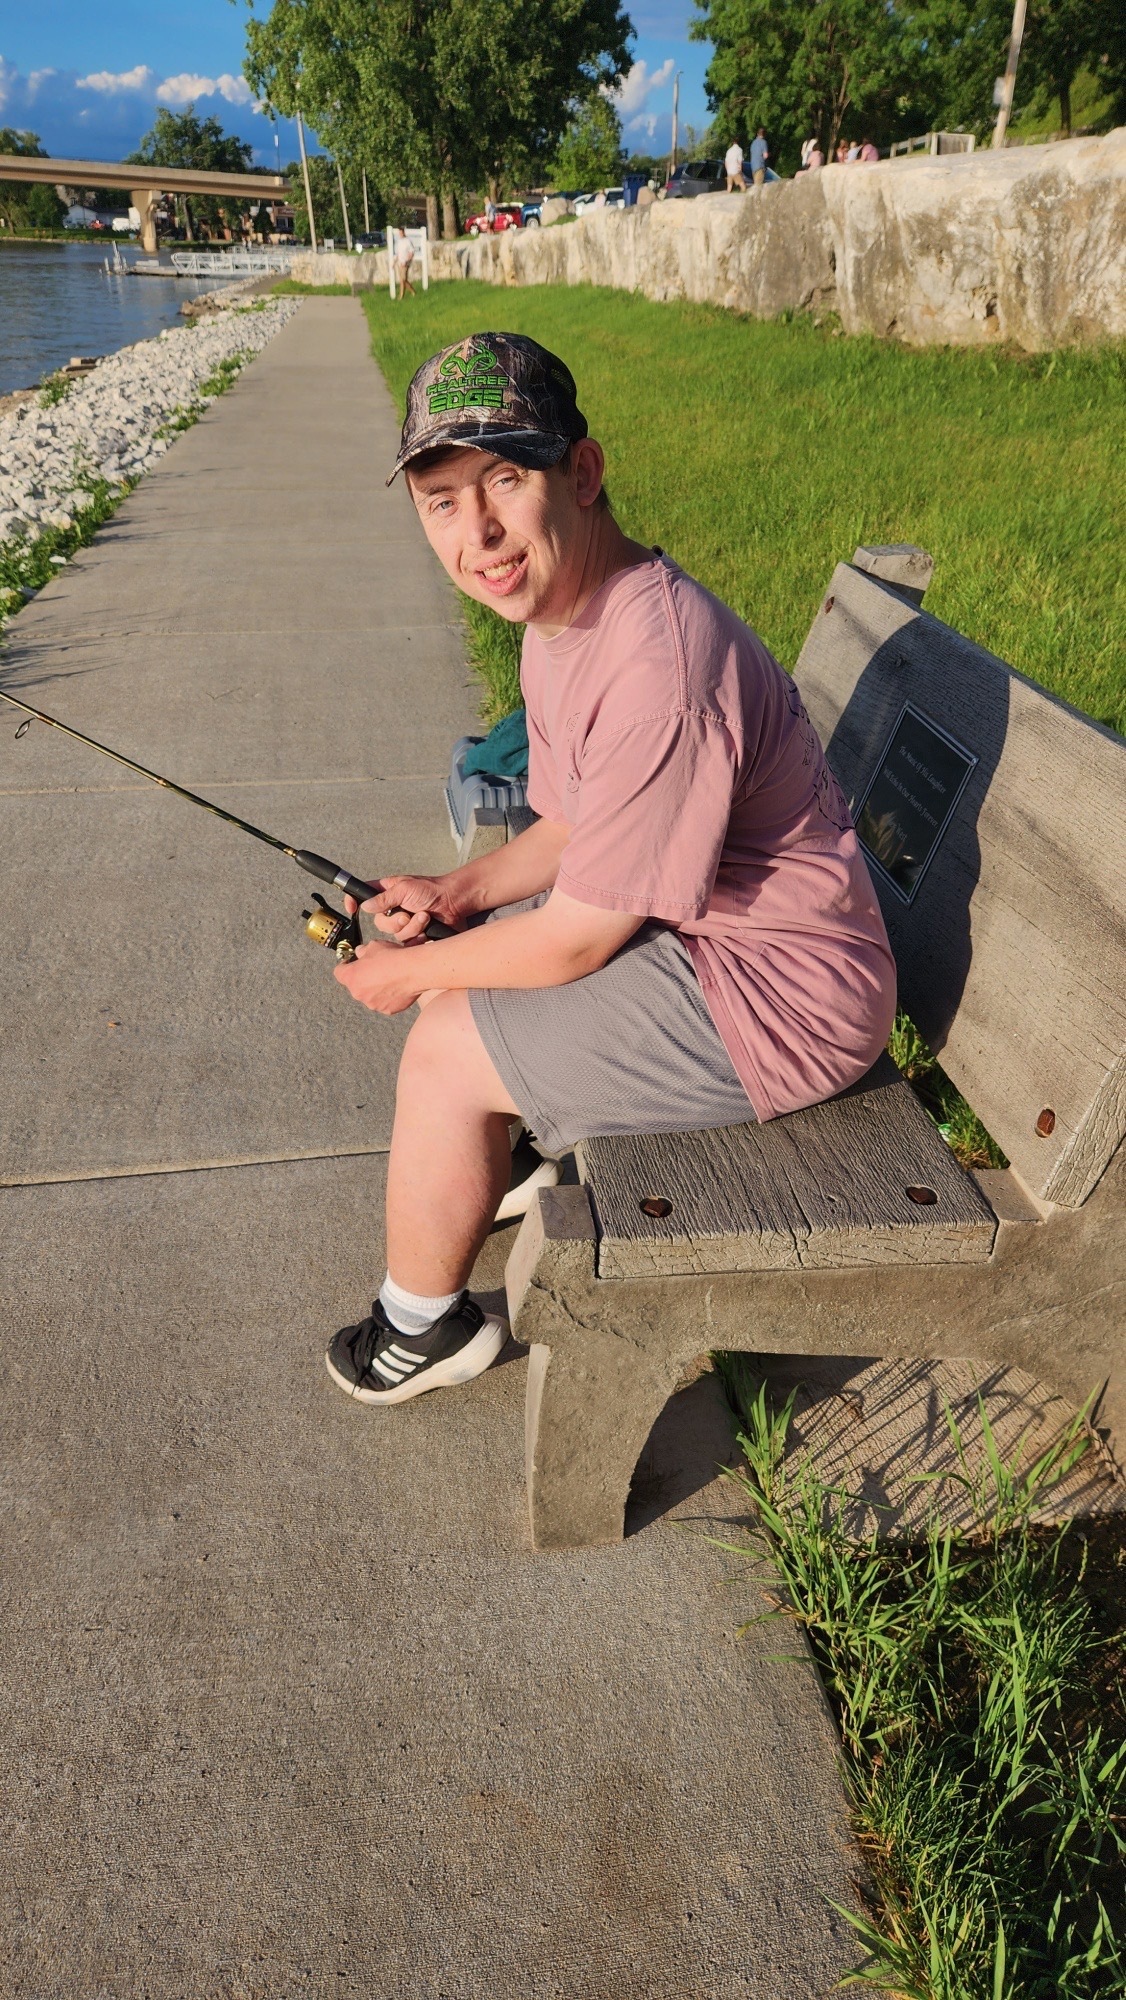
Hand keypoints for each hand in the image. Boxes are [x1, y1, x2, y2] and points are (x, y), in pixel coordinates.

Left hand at [333, 936, 423, 1013]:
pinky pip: (384, 1003)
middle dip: (362, 978)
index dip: (345, 966)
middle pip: (355, 986)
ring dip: (375, 989)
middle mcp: (358, 993)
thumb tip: (360, 953)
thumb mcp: (373, 946)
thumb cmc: (392, 957)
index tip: (352, 962)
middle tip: (375, 970)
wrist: (414, 971)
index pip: (339, 972)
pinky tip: (397, 987)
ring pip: (370, 996)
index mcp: (351, 977)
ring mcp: (372, 1004)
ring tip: (389, 979)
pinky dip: (388, 997)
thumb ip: (363, 951)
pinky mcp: (387, 1010)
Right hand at [351, 872, 466, 941]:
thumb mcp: (405, 888)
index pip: (364, 896)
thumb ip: (383, 898)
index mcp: (388, 893)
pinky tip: (427, 929)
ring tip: (424, 917)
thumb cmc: (432, 889)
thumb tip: (365, 906)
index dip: (355, 902)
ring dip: (411, 927)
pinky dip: (418, 937)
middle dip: (395, 921)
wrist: (454, 903)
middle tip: (408, 914)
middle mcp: (393, 909)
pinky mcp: (414, 936)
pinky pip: (407, 944)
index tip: (350, 908)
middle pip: (380, 923)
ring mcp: (404, 923)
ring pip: (395, 935)